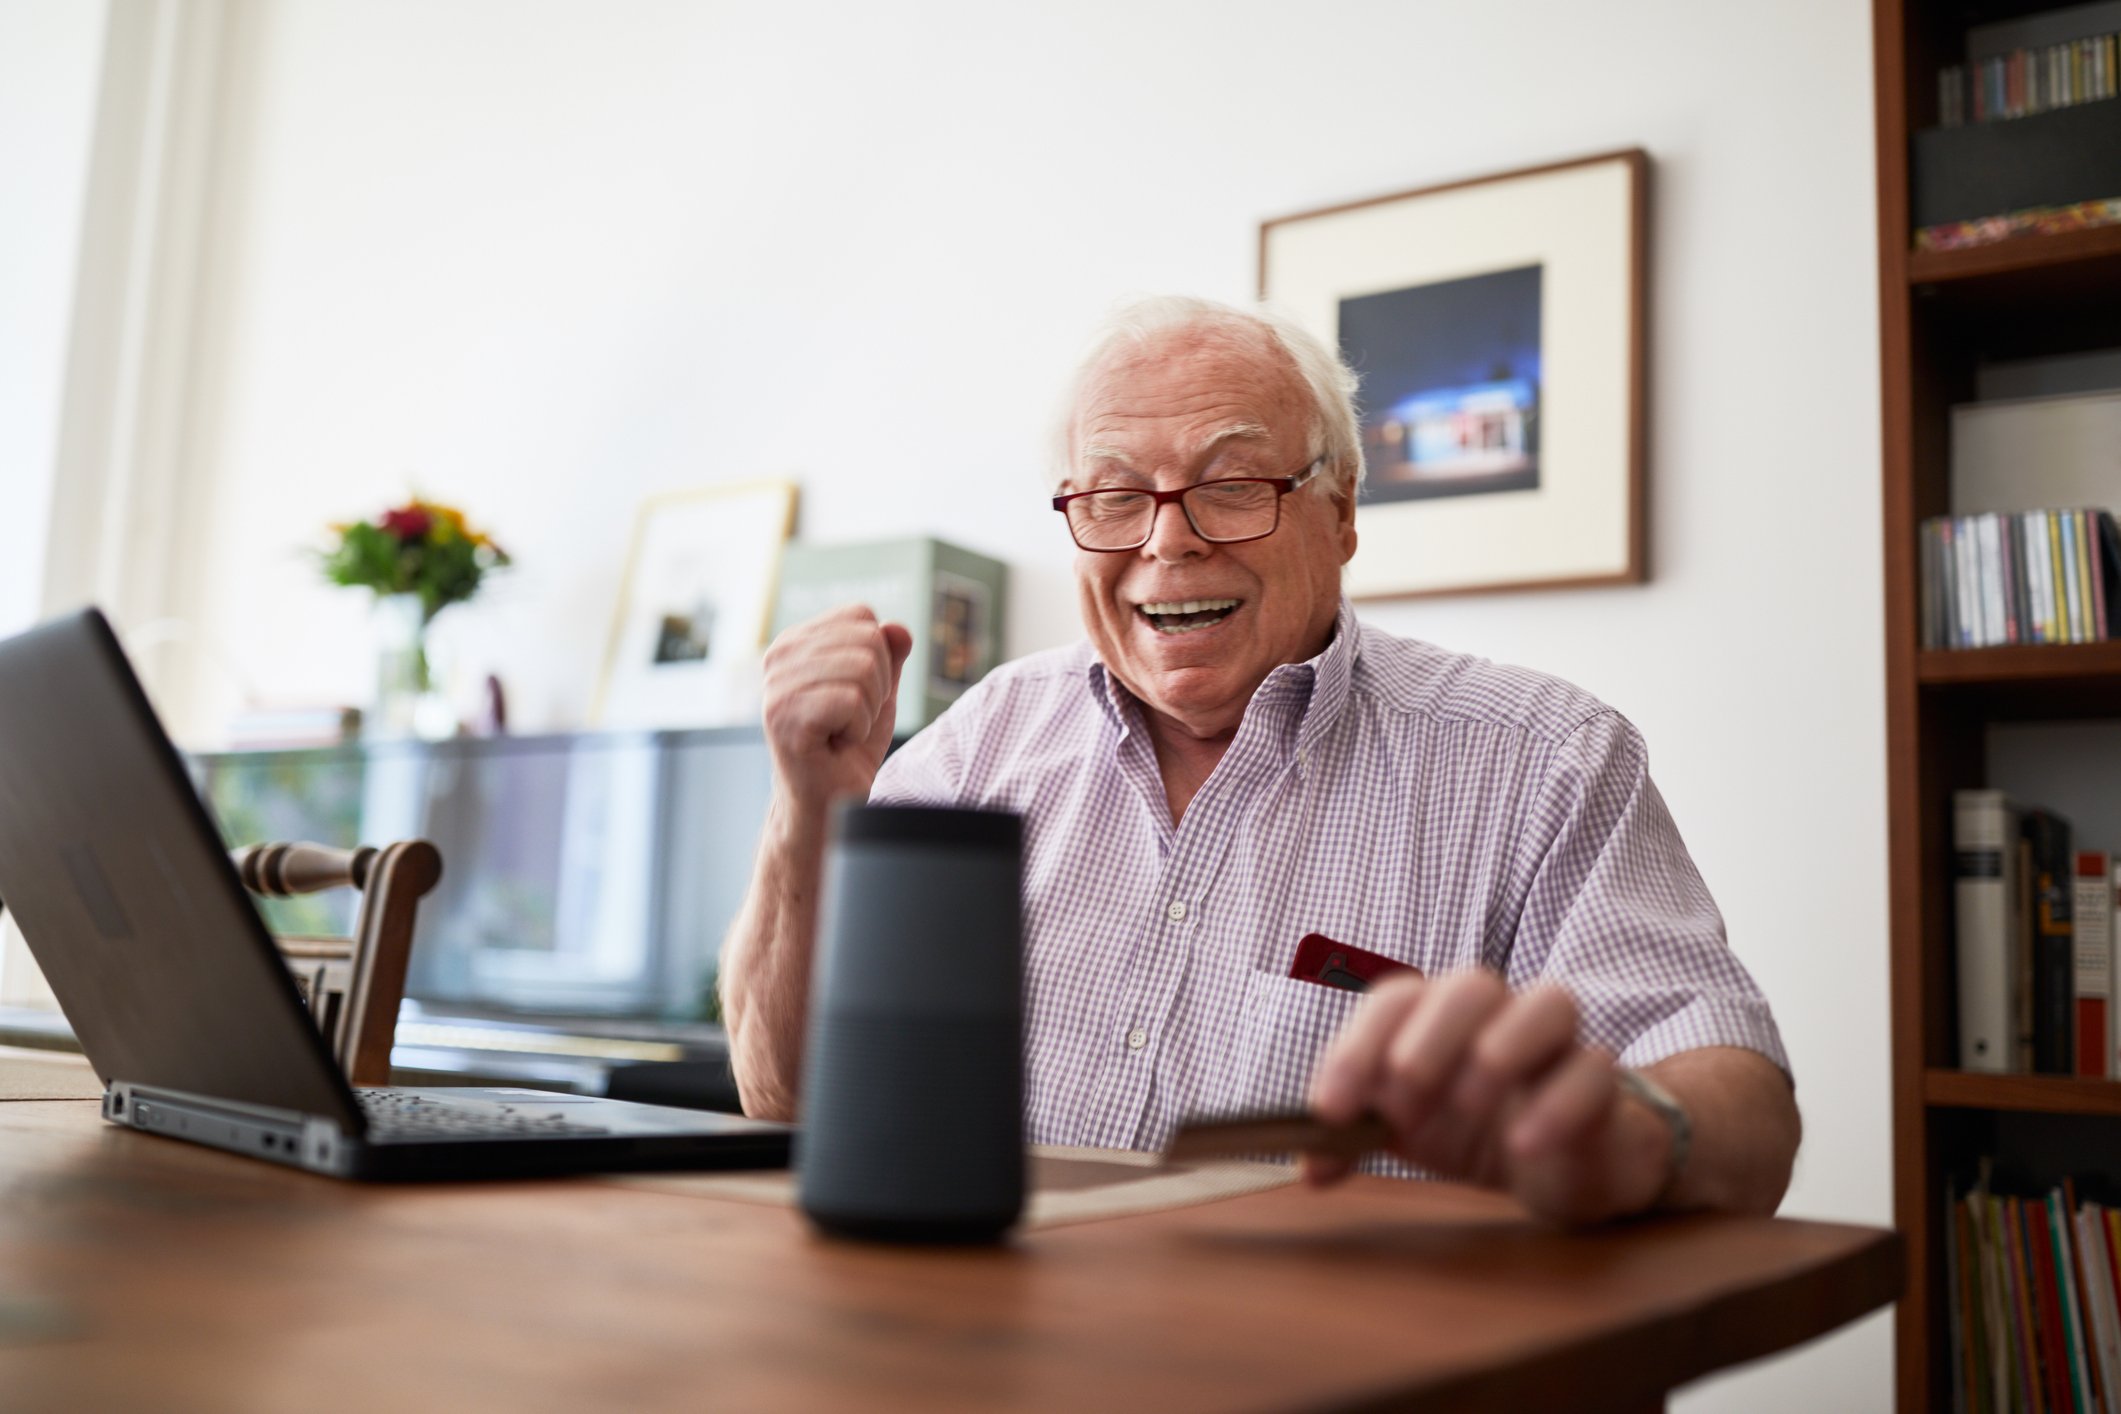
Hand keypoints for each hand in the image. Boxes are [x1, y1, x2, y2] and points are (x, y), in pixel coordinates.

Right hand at [760, 605, 913, 811]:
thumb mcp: (878, 693)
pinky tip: (835, 745)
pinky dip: (858, 730)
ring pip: (864, 668)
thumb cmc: (849, 749)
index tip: (858, 694)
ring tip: (842, 732)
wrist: (828, 805)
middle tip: (851, 718)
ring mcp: (776, 686)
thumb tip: (899, 628)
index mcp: (795, 641)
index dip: (879, 656)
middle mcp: (778, 656)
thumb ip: (888, 656)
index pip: (862, 615)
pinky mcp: (784, 717)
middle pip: (868, 639)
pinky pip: (851, 700)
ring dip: (868, 710)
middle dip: (878, 685)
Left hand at [1304, 970, 1669, 1224]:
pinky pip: (1594, 1071)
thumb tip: (1309, 1167)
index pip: (1394, 1001)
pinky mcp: (1605, 1087)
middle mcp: (1499, 1016)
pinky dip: (1556, 1104)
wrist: (1571, 1162)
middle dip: (1428, 1039)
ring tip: (1467, 1107)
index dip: (1356, 1048)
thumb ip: (1354, 1142)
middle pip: (1471, 985)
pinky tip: (1523, 1143)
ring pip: (1548, 1003)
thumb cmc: (1479, 1128)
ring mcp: (1558, 1047)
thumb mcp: (1408, 1134)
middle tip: (1403, 1100)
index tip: (1330, 1110)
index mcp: (1440, 1018)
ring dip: (1501, 1049)